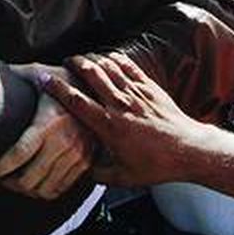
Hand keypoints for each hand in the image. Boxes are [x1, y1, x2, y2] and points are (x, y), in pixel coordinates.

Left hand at [0, 81, 94, 199]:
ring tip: (13, 180)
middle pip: (29, 179)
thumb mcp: (33, 72)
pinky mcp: (85, 161)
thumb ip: (9, 76)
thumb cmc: (60, 78)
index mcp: (48, 122)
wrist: (96, 85)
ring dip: (25, 189)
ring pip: (44, 188)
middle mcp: (64, 141)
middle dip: (8, 182)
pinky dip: (44, 190)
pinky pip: (61, 188)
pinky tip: (33, 181)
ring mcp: (77, 154)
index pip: (18, 155)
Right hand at [45, 52, 214, 186]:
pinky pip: (129, 66)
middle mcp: (120, 105)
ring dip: (94, 59)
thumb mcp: (122, 176)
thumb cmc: (156, 165)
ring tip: (84, 59)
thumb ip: (98, 173)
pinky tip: (109, 58)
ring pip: (110, 67)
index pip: (77, 101)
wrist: (188, 150)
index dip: (58, 88)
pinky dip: (116, 59)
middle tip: (66, 62)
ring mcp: (136, 94)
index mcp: (109, 126)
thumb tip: (82, 170)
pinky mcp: (150, 87)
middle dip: (75, 63)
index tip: (45, 80)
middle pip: (92, 74)